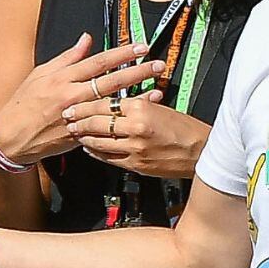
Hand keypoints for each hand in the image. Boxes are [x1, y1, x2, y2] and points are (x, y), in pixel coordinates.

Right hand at [0, 35, 165, 168]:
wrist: (10, 137)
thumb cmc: (24, 102)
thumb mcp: (41, 74)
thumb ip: (68, 57)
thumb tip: (87, 38)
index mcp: (63, 78)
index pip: (98, 62)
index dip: (122, 53)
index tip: (141, 47)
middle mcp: (72, 96)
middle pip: (111, 81)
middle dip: (137, 71)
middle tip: (158, 64)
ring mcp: (77, 116)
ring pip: (112, 104)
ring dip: (137, 96)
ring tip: (158, 87)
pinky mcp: (79, 134)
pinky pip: (106, 124)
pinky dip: (123, 117)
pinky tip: (139, 112)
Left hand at [65, 93, 209, 178]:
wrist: (201, 151)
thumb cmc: (185, 128)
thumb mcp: (161, 107)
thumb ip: (136, 105)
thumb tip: (115, 103)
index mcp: (143, 108)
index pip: (106, 104)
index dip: (86, 105)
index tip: (75, 104)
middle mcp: (136, 127)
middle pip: (97, 122)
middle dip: (79, 120)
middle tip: (68, 117)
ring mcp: (134, 148)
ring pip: (99, 141)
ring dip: (84, 137)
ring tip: (75, 132)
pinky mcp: (135, 165)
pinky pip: (108, 157)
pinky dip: (96, 152)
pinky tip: (90, 148)